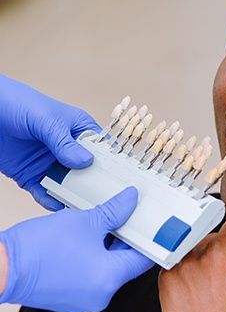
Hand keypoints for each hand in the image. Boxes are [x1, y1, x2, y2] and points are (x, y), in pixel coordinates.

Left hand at [0, 75, 99, 209]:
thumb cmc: (18, 103)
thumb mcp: (46, 121)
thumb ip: (65, 143)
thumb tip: (86, 162)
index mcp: (79, 130)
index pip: (102, 149)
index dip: (112, 164)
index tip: (121, 180)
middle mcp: (68, 149)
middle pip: (87, 171)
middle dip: (94, 185)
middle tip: (103, 200)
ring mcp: (50, 163)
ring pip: (68, 185)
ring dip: (74, 196)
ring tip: (82, 208)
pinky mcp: (31, 175)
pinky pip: (44, 192)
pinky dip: (50, 200)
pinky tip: (56, 206)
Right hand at [0, 187, 153, 311]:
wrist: (0, 268)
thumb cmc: (39, 249)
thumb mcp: (85, 221)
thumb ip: (114, 211)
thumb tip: (130, 201)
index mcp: (110, 279)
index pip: (144, 259)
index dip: (150, 238)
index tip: (153, 225)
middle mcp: (101, 295)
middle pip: (126, 263)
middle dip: (127, 239)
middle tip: (128, 217)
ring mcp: (84, 299)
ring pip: (108, 268)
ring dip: (109, 246)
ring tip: (106, 223)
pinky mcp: (70, 298)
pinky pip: (92, 275)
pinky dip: (94, 257)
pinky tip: (89, 237)